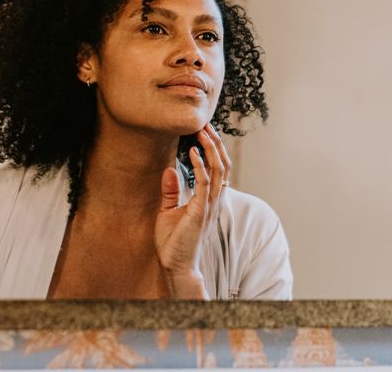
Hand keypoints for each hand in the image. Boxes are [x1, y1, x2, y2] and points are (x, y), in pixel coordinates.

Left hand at [154, 124, 232, 298]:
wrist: (177, 265)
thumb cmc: (174, 243)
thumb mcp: (168, 211)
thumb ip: (171, 191)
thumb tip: (169, 169)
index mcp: (209, 200)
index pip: (219, 169)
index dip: (215, 150)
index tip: (205, 132)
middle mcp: (213, 200)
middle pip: (223, 165)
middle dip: (216, 143)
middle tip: (206, 125)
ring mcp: (209, 205)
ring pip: (219, 170)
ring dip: (211, 149)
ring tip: (202, 132)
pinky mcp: (200, 211)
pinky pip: (204, 183)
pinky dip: (200, 165)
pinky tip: (192, 152)